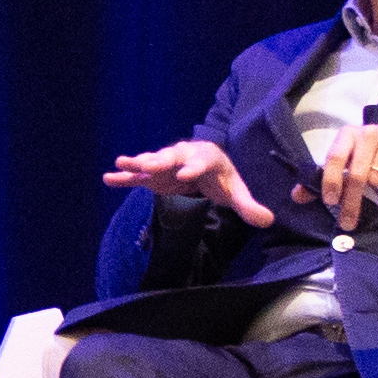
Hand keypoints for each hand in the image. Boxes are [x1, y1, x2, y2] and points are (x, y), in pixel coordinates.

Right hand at [104, 139, 276, 229]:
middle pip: (172, 157)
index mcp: (207, 158)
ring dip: (137, 163)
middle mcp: (184, 156)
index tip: (185, 176)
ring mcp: (167, 165)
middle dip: (160, 161)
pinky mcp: (154, 176)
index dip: (194, 168)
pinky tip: (108, 178)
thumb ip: (248, 206)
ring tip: (121, 162)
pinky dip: (124, 177)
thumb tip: (268, 221)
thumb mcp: (236, 192)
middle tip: (148, 164)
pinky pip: (138, 176)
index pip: (201, 162)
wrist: (207, 168)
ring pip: (151, 162)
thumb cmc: (222, 179)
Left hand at [299, 122, 377, 230]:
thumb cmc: (377, 154)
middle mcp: (369, 133)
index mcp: (349, 134)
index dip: (331, 181)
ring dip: (377, 193)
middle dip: (351, 203)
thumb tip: (297, 196)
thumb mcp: (351, 160)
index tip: (329, 201)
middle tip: (347, 224)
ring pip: (377, 180)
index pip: (334, 158)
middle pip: (357, 176)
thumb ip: (325, 178)